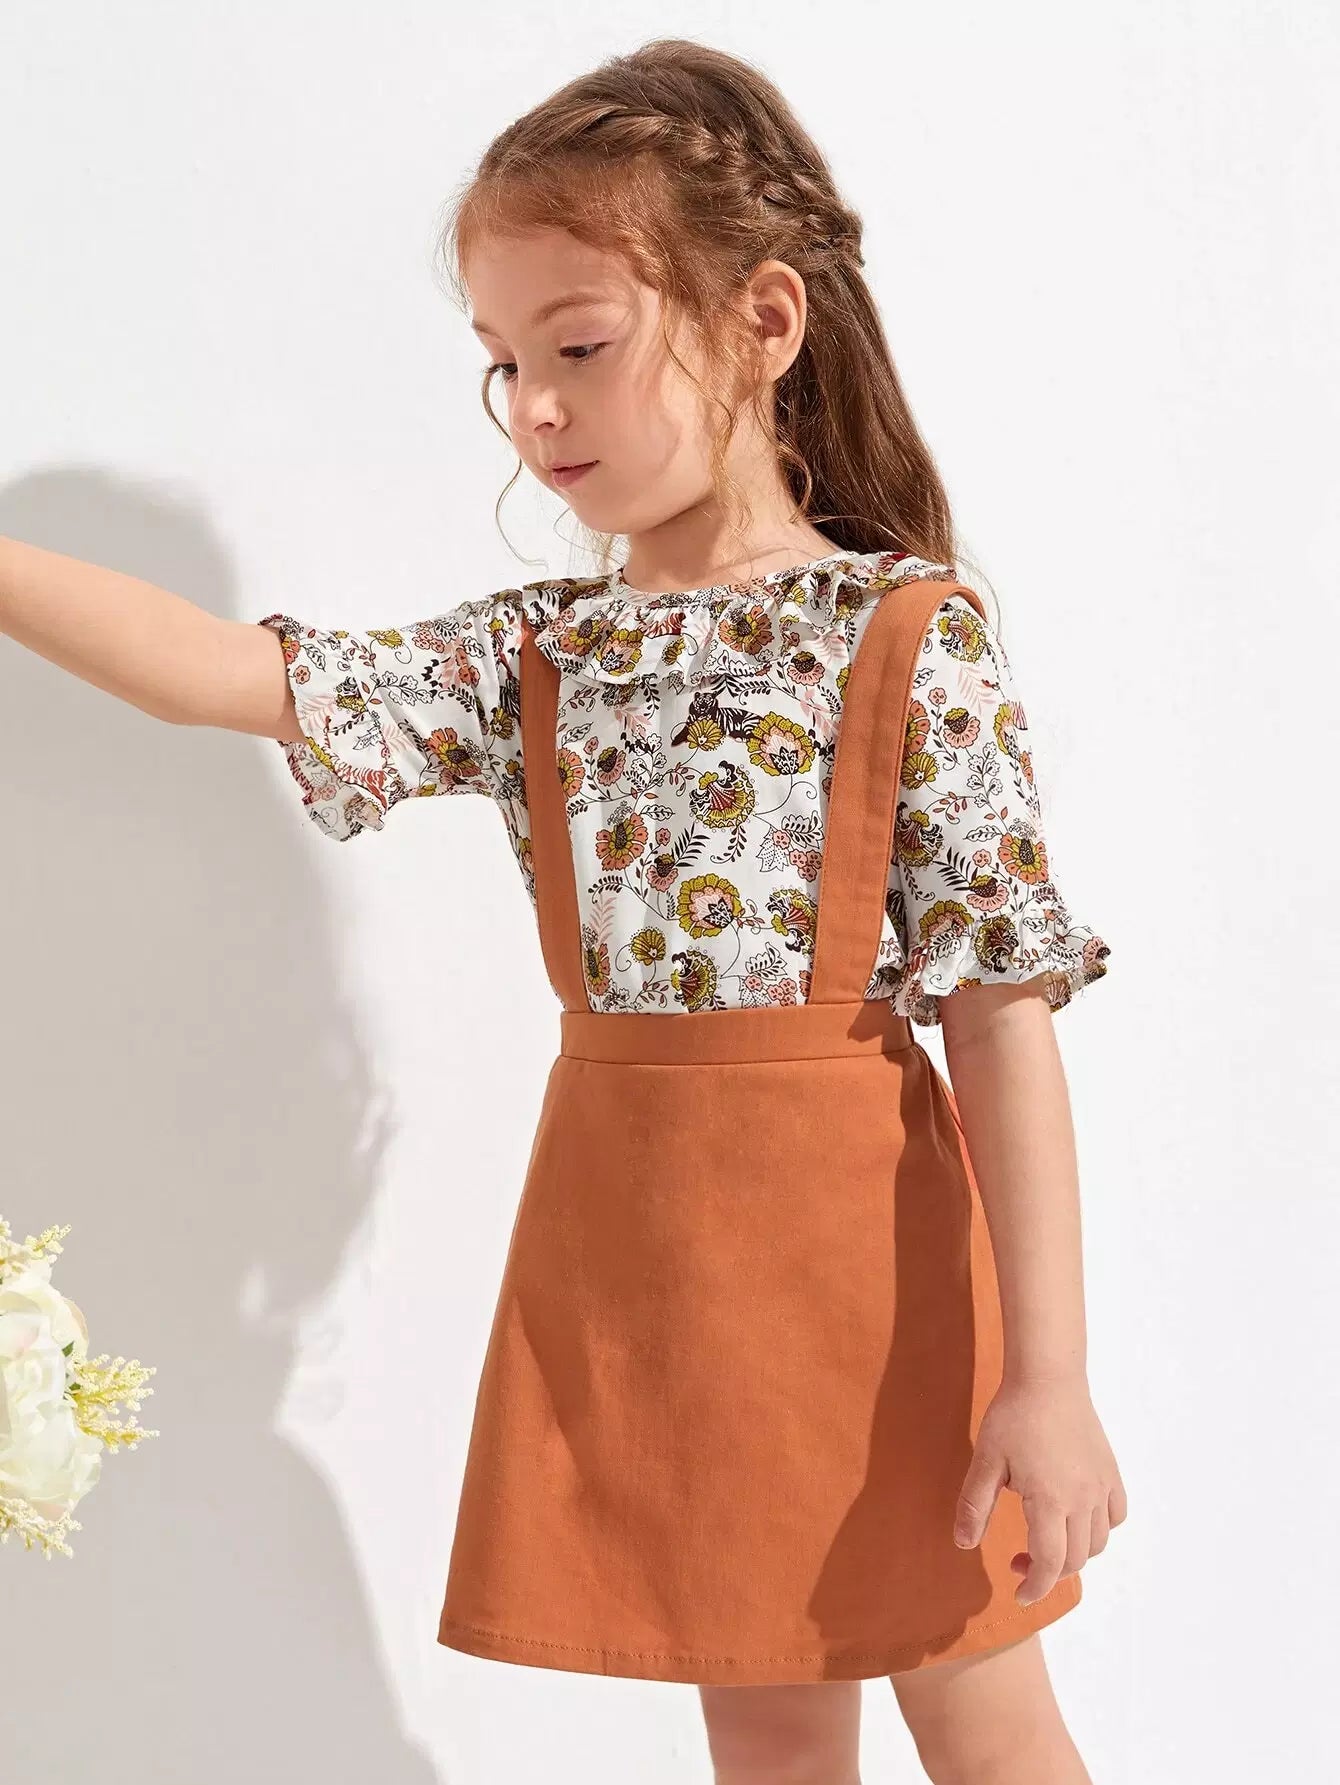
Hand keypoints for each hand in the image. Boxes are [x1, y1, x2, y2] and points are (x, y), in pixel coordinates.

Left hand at [952, 1373, 1127, 1605]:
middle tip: (1019, 1561)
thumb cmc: (1013, 1416)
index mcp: (1049, 1500)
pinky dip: (1100, 1529)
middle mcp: (1082, 1499)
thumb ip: (974, 1505)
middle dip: (1048, 1572)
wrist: (1048, 1378)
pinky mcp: (1110, 1472)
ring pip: (1098, 1542)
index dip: (1036, 1586)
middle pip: (1075, 1559)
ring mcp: (1100, 1486)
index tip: (1019, 1593)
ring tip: (1046, 1540)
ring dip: (1073, 1554)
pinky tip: (1077, 1518)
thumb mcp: (986, 1461)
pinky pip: (1116, 1515)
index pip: (1050, 1563)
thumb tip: (964, 1545)